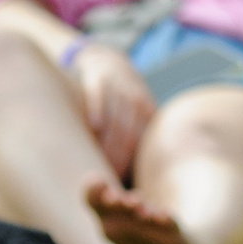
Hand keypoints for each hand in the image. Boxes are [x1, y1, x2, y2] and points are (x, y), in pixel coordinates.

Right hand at [67, 42, 155, 177]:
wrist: (106, 59)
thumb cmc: (119, 99)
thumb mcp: (135, 115)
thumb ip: (135, 141)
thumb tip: (132, 180)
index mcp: (148, 113)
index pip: (141, 144)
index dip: (130, 165)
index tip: (120, 184)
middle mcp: (136, 101)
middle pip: (128, 135)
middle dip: (117, 160)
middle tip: (105, 181)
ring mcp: (119, 88)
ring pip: (115, 119)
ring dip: (106, 144)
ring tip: (94, 165)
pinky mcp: (99, 78)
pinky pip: (100, 95)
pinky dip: (99, 110)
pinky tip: (94, 127)